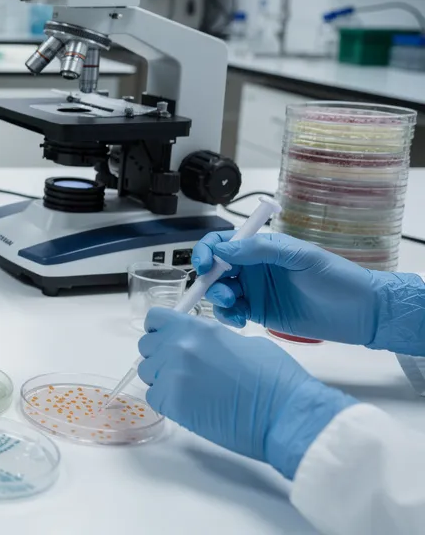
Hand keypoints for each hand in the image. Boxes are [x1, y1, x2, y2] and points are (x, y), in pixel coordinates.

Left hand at [138, 308, 355, 478]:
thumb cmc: (276, 381)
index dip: (159, 330)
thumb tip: (201, 347)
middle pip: (146, 347)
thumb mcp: (245, 343)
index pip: (156, 319)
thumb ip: (212, 340)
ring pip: (147, 373)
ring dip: (162, 379)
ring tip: (191, 389)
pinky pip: (153, 397)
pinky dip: (166, 401)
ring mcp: (173, 375)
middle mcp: (179, 347)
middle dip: (159, 356)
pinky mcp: (172, 403)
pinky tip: (190, 405)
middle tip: (183, 369)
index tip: (167, 338)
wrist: (285, 415)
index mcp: (198, 328)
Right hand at [192, 230, 380, 343]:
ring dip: (218, 299)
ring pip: (220, 292)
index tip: (203, 266)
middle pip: (215, 269)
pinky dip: (228, 316)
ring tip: (235, 309)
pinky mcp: (258, 313)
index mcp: (261, 248)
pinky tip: (239, 321)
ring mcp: (255, 290)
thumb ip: (260, 250)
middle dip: (209, 280)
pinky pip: (232, 312)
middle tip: (222, 294)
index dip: (207, 252)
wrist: (360, 311)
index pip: (223, 243)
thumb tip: (222, 251)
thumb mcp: (299, 256)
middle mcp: (253, 267)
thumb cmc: (336, 277)